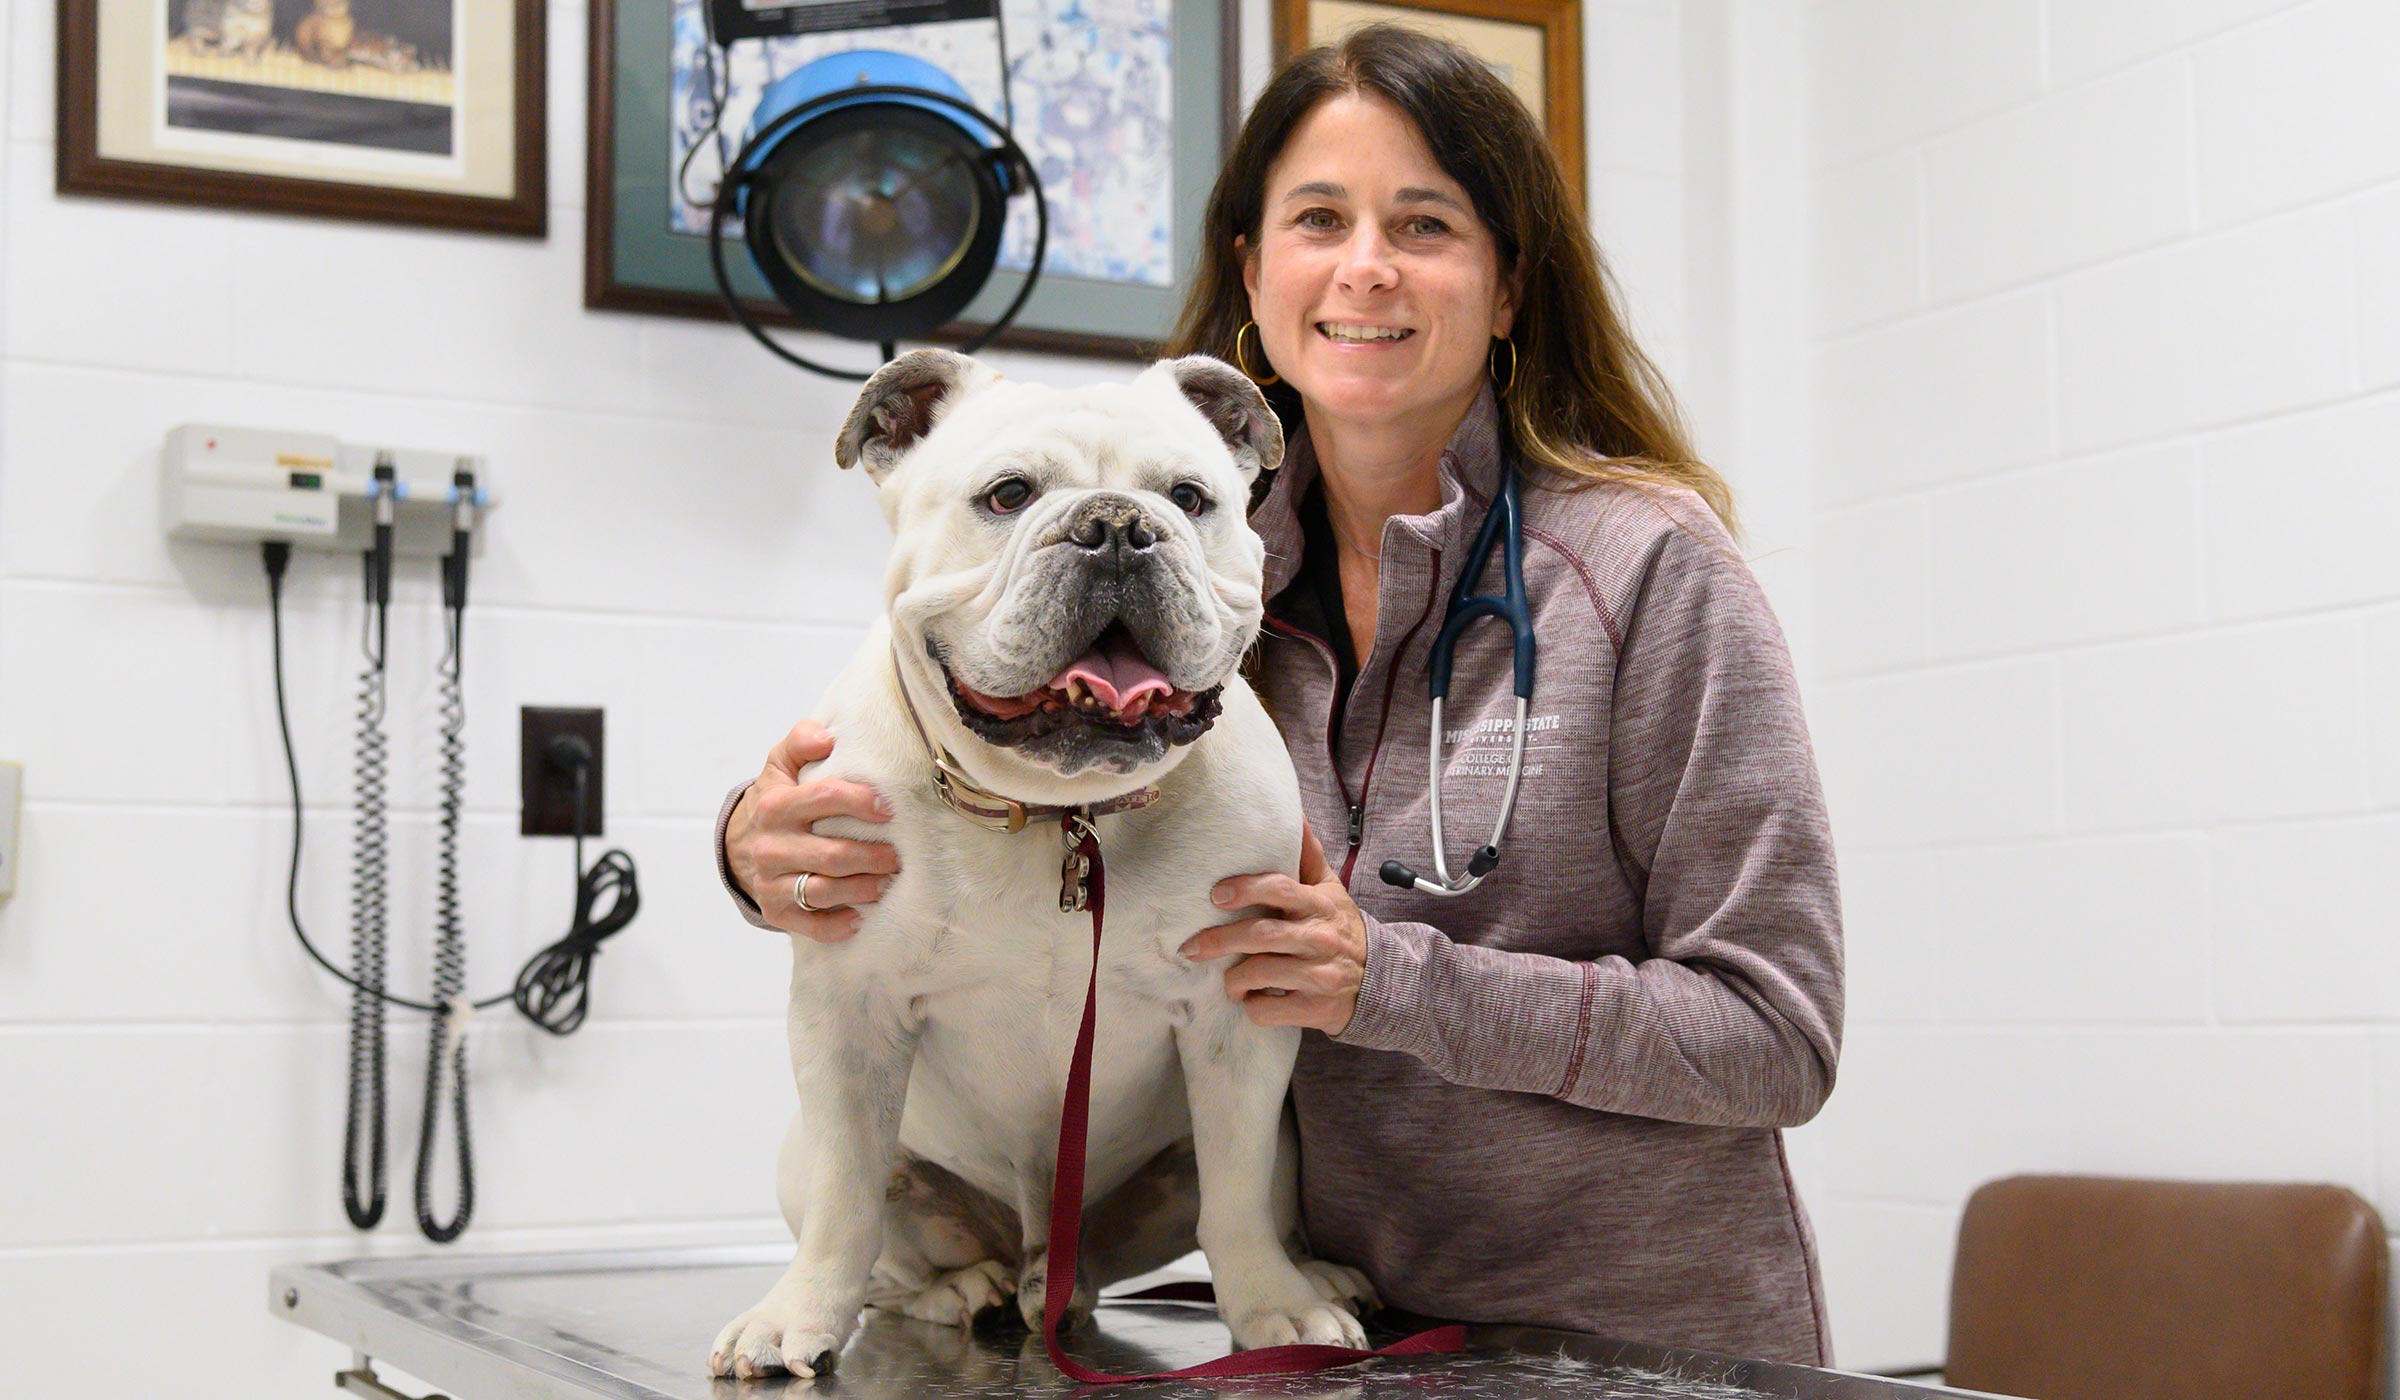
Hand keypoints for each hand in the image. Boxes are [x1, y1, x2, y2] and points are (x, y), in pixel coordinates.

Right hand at [726, 720, 899, 943]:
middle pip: (831, 854)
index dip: (861, 801)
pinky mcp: (775, 911)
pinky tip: (860, 917)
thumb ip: (801, 741)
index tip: (888, 809)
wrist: (741, 844)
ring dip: (861, 889)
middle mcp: (770, 847)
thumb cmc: (778, 799)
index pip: (824, 798)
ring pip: (823, 891)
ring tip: (887, 882)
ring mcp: (770, 882)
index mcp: (774, 806)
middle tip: (898, 856)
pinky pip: (810, 925)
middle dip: (871, 856)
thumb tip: (826, 737)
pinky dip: (837, 925)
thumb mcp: (781, 764)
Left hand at [1181, 824, 1365, 1034]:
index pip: (1281, 889)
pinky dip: (1251, 1005)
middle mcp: (1320, 938)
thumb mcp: (1330, 888)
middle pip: (1261, 935)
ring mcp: (1319, 976)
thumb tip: (1293, 813)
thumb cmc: (1339, 928)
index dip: (1246, 889)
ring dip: (1234, 979)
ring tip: (1228, 980)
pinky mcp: (1315, 1009)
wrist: (1377, 981)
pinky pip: (1267, 1010)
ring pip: (1259, 974)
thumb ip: (1307, 854)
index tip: (1216, 895)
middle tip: (1192, 947)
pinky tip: (1252, 998)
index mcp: (1320, 905)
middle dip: (1220, 941)